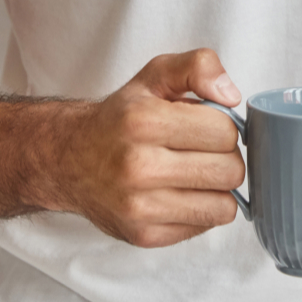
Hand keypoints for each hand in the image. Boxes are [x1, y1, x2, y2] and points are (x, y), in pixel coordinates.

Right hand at [50, 49, 245, 247]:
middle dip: (227, 157)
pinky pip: (204, 226)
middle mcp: (138, 167)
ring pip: (223, 206)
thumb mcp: (157, 73)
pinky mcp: (142, 235)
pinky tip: (182, 192)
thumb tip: (231, 97)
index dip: (225, 126)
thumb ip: (199, 66)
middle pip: (230, 172)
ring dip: (218, 187)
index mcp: (145, 121)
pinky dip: (201, 209)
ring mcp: (139, 207)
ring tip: (197, 171)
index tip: (209, 125)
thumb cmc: (121, 116)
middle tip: (205, 149)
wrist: (70, 157)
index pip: (225, 132)